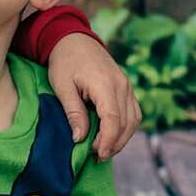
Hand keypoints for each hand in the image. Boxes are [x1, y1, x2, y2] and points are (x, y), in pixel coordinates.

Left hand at [47, 34, 141, 158]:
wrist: (74, 39)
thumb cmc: (65, 62)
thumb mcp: (62, 87)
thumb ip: (73, 112)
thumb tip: (79, 138)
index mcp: (105, 84)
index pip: (113, 119)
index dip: (107, 140)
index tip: (97, 154)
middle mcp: (121, 85)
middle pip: (126, 122)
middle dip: (114, 143)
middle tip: (97, 156)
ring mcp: (127, 85)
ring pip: (133, 119)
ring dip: (122, 138)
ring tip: (104, 150)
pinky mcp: (126, 87)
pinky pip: (133, 112)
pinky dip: (126, 127)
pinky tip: (112, 136)